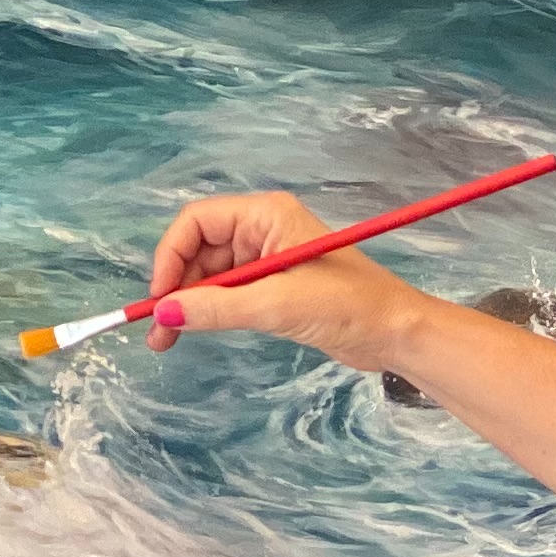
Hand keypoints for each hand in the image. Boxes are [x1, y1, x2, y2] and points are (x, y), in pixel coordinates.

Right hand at [141, 191, 424, 372]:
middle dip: (175, 286)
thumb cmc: (352, 306)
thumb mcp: (278, 305)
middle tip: (158, 328)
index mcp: (267, 216)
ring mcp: (268, 259)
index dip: (171, 255)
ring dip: (187, 304)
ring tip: (165, 340)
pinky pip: (228, 294)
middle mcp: (264, 230)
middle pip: (198, 250)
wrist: (398, 333)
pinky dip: (207, 312)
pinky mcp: (274, 288)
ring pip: (209, 276)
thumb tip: (165, 313)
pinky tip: (190, 332)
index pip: (198, 222)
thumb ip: (218, 307)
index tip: (160, 295)